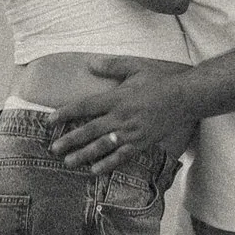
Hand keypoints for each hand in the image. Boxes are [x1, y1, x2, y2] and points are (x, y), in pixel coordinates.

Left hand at [50, 58, 198, 179]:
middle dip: (70, 141)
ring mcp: (132, 132)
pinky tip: (94, 170)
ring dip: (84, 155)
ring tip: (69, 162)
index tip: (50, 121)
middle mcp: (122, 116)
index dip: (66, 114)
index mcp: (117, 97)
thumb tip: (90, 63)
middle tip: (53, 149)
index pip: (85, 106)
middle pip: (90, 130)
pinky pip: (121, 156)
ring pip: (103, 146)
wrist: (185, 97)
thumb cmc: (160, 80)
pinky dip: (107, 164)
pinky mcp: (142, 143)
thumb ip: (111, 66)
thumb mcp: (135, 67)